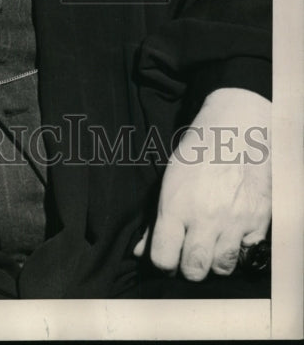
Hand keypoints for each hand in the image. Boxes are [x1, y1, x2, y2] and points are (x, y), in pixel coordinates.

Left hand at [134, 87, 270, 279]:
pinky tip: (231, 235)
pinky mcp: (259, 222)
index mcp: (177, 205)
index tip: (166, 257)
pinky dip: (238, 251)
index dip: (162, 263)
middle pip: (194, 271)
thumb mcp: (169, 178)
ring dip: (214, 262)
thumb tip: (139, 251)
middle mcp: (206, 217)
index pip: (164, 258)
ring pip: (222, 268)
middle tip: (188, 255)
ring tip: (210, 244)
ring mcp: (235, 221)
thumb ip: (155, 219)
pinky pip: (247, 255)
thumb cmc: (198, 150)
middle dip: (188, 268)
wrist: (238, 128)